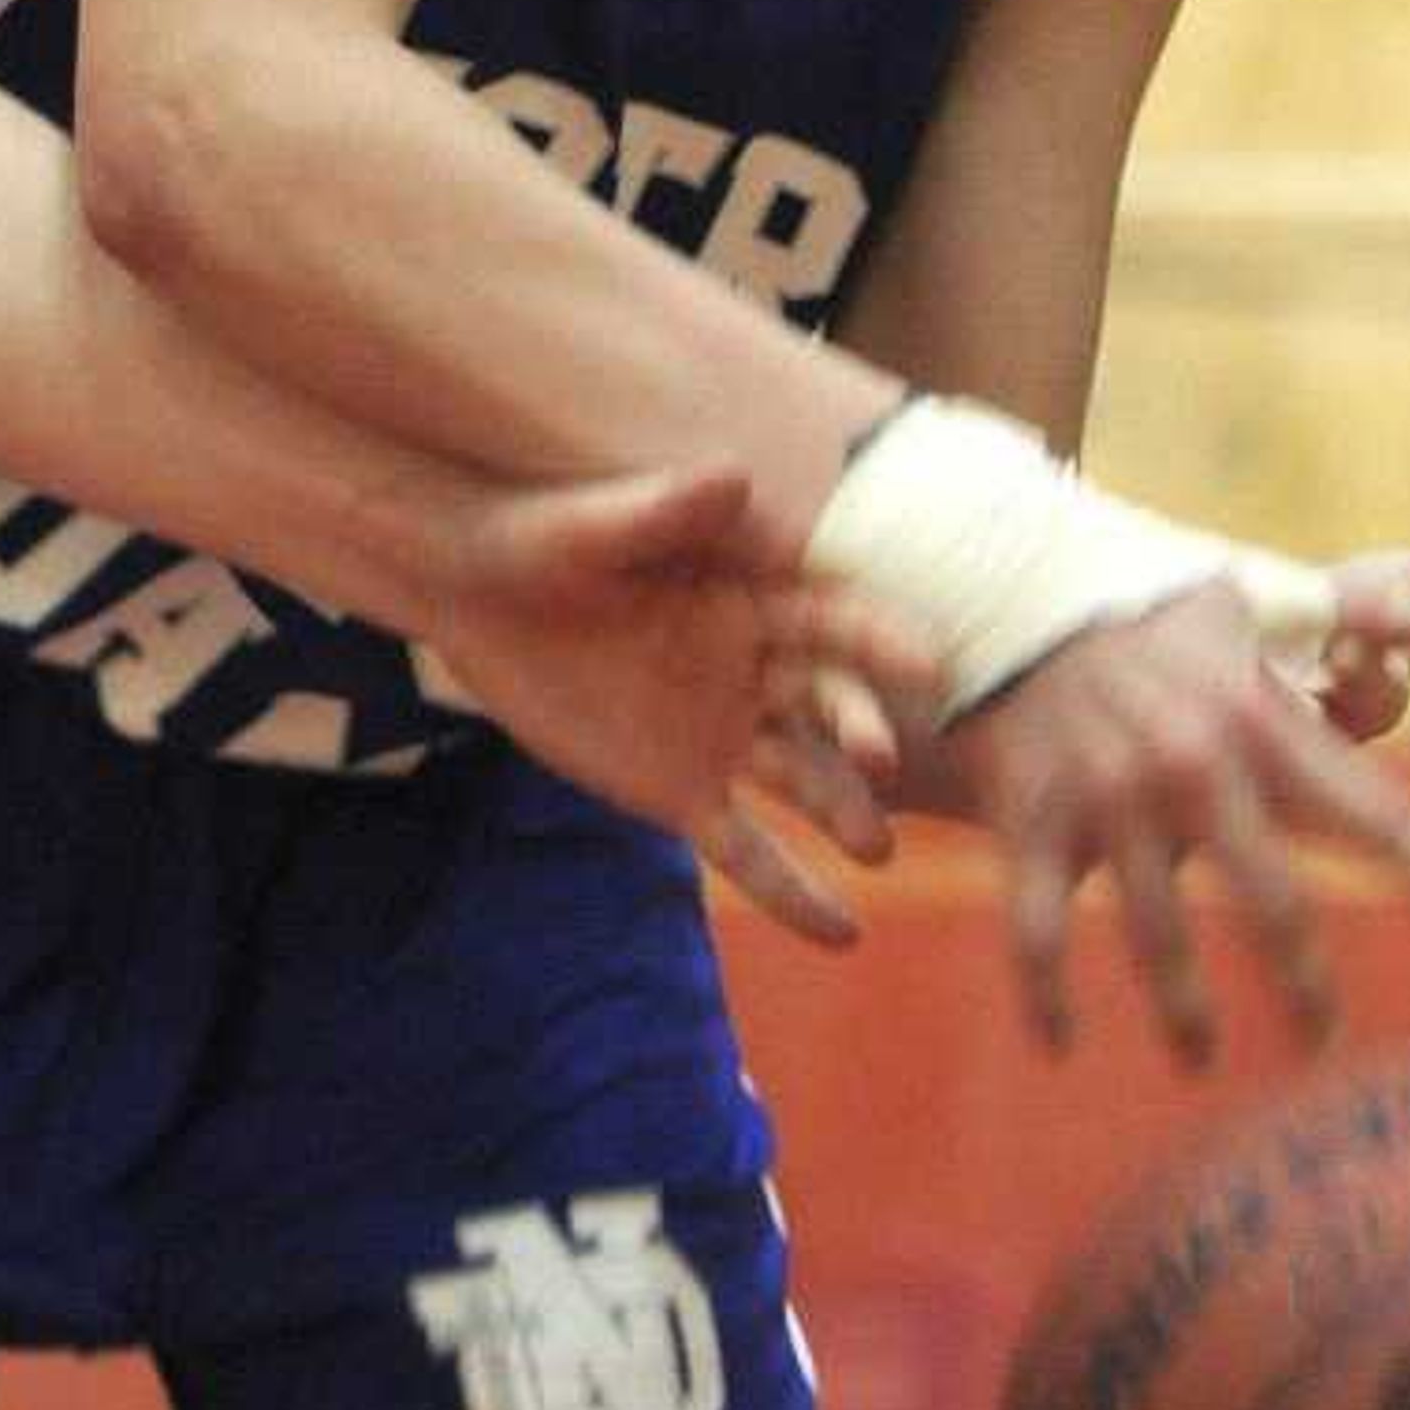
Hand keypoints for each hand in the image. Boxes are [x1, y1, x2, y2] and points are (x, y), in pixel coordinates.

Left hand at [417, 461, 940, 856]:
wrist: (480, 595)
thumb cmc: (543, 540)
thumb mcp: (597, 529)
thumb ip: (665, 512)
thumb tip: (732, 474)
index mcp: (754, 600)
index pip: (833, 624)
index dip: (878, 642)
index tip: (930, 661)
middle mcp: (758, 673)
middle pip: (828, 708)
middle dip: (859, 730)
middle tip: (883, 758)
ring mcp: (727, 738)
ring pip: (801, 781)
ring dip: (842, 813)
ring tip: (876, 849)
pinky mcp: (682, 793)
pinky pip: (749, 850)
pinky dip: (792, 893)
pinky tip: (841, 935)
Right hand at [947, 574, 1409, 1063]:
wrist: (1006, 586)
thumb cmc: (1142, 606)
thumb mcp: (1242, 610)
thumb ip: (1331, 626)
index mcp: (1258, 721)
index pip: (1372, 811)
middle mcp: (1192, 769)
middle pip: (1272, 905)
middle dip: (1304, 987)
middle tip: (1322, 1042)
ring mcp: (1108, 800)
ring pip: (1158, 935)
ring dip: (1185, 1012)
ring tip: (1202, 1062)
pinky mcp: (1031, 819)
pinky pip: (1038, 929)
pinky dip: (1046, 995)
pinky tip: (1060, 1044)